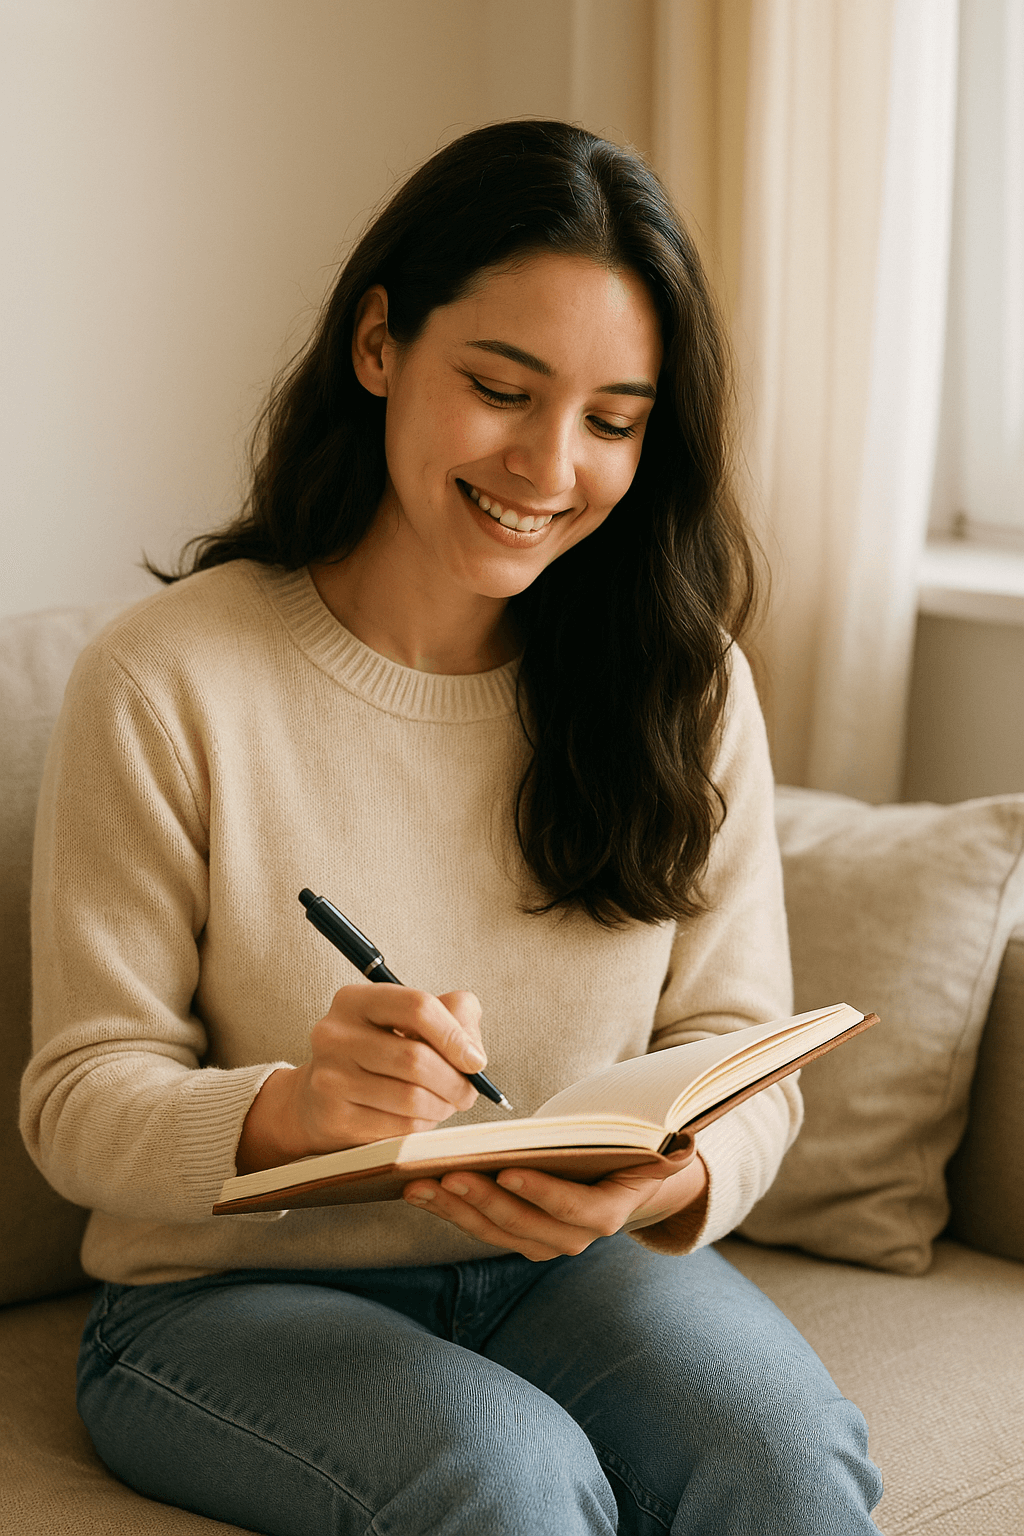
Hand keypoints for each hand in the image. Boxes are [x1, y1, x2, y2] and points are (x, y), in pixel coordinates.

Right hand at [236, 987, 484, 1173]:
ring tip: (445, 1104)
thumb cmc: (378, 1054)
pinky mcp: (333, 1118)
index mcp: (354, 1000)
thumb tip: (472, 1051)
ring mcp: (329, 1078)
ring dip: (441, 1106)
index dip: (455, 1036)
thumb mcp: (410, 1022)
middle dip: (455, 1081)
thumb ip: (453, 1015)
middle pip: (415, 1058)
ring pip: (410, 1097)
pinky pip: (397, 1128)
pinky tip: (419, 1118)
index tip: (475, 1060)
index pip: (417, 1007)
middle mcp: (334, 1035)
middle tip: (467, 1092)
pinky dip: (421, 1126)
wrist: (317, 1100)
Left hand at [402, 1150, 708, 1261]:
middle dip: (485, 1202)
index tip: (510, 1170)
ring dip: (457, 1211)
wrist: (627, 1171)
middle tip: (448, 1174)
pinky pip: (483, 1228)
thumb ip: (657, 1135)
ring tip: (421, 1182)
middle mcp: (579, 1236)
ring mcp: (546, 1242)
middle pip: (528, 1227)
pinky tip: (422, 1188)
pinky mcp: (520, 1236)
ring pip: (497, 1233)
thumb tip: (682, 1135)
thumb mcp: (647, 1136)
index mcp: (614, 1210)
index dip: (544, 1194)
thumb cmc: (630, 1140)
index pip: (578, 1211)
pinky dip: (452, 1211)